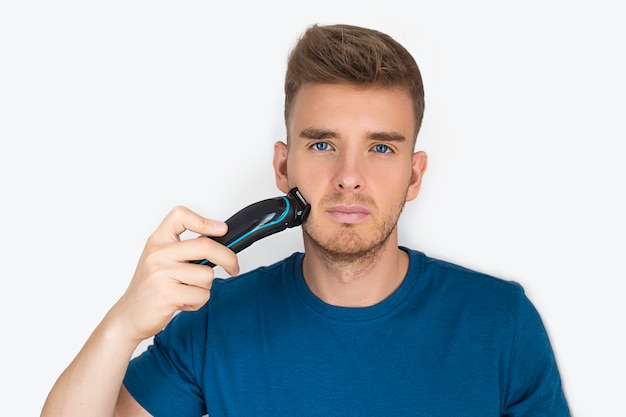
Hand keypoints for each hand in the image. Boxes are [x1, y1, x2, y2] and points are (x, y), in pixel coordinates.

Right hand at [108, 206, 239, 343]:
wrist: (128, 316)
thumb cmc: (149, 288)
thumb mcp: (160, 260)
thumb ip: (183, 250)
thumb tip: (218, 240)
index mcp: (157, 241)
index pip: (180, 216)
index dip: (204, 221)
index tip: (221, 229)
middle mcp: (158, 254)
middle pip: (206, 246)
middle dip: (228, 258)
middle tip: (233, 266)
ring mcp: (162, 273)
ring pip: (207, 275)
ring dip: (203, 288)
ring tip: (186, 292)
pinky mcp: (167, 294)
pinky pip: (202, 295)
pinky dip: (197, 303)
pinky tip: (181, 302)